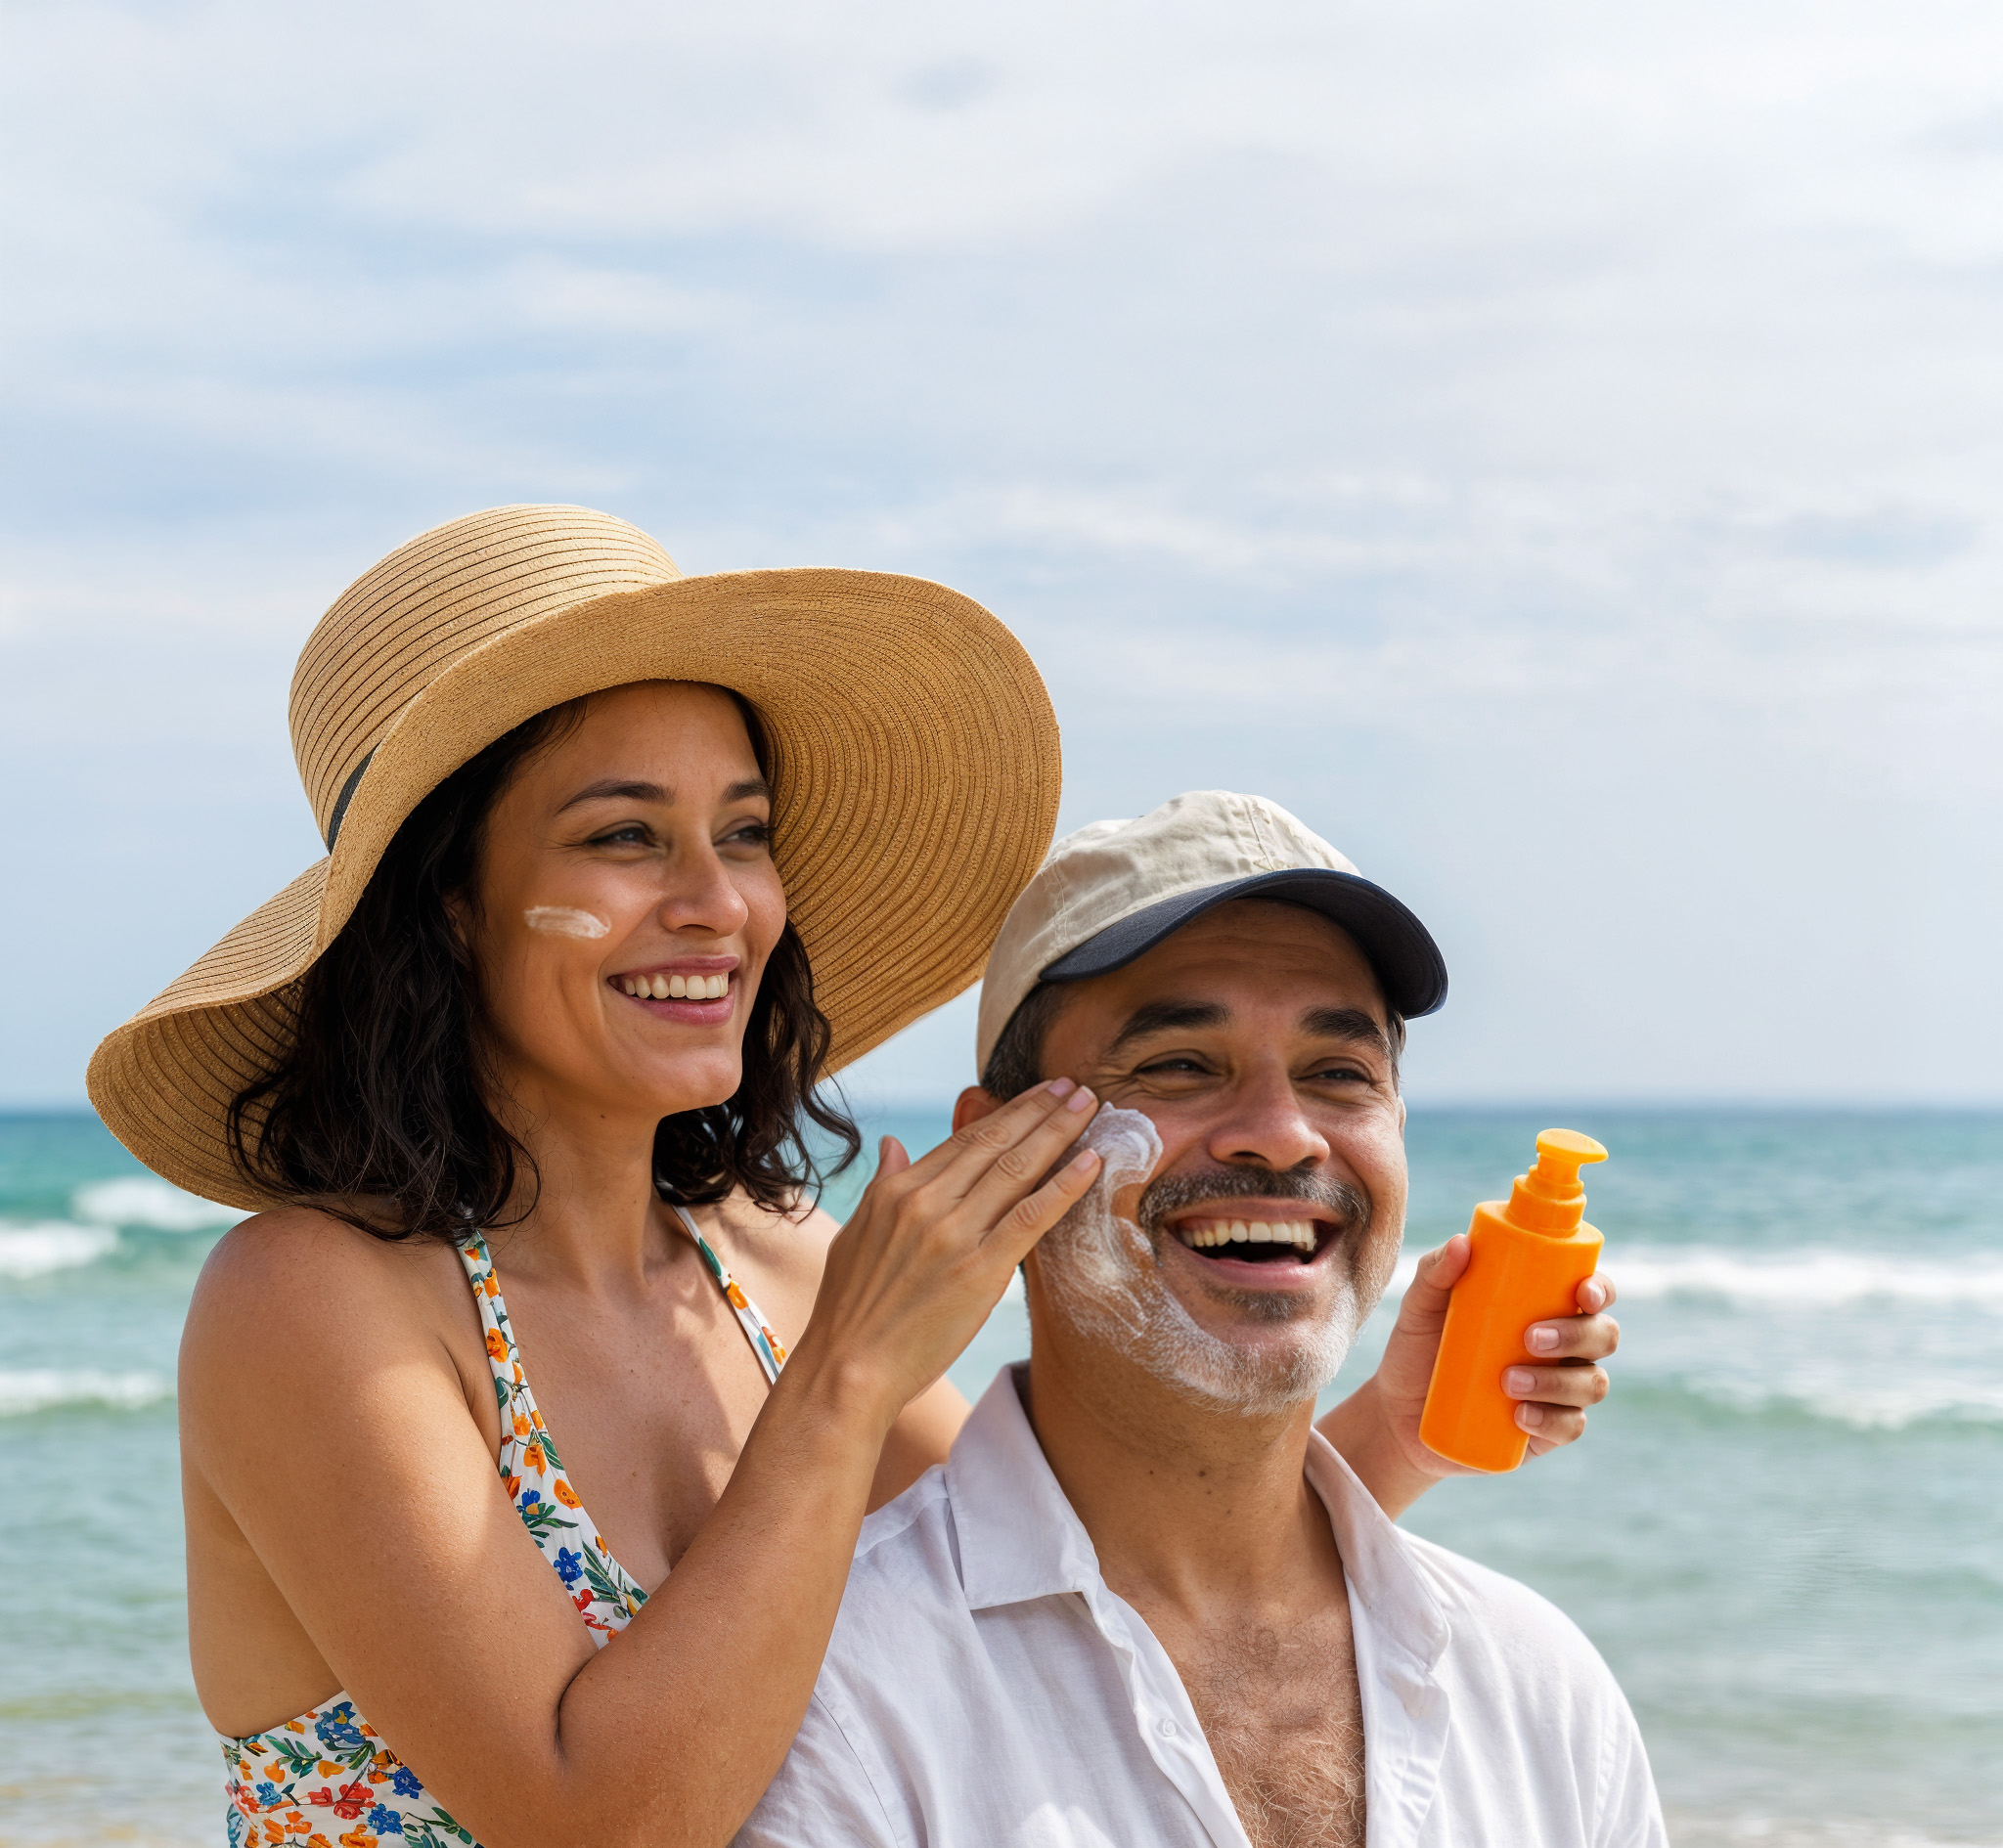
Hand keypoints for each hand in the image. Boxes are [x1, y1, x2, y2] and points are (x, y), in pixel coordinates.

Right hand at [785, 1079, 1102, 1431]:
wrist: (848, 1369)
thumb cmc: (849, 1312)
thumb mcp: (855, 1235)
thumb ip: (882, 1185)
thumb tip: (893, 1143)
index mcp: (897, 1191)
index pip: (965, 1139)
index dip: (1007, 1112)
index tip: (1038, 1094)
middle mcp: (926, 1202)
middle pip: (996, 1143)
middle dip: (1040, 1109)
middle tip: (1075, 1086)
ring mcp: (954, 1234)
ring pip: (1017, 1170)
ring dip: (1059, 1132)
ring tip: (1090, 1106)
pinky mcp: (980, 1271)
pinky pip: (1031, 1217)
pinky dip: (1064, 1186)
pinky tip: (1090, 1162)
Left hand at [1372, 1233, 1620, 1474]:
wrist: (1398, 1415)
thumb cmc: (1417, 1349)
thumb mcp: (1420, 1307)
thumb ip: (1435, 1271)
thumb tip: (1462, 1242)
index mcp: (1544, 1307)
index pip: (1590, 1293)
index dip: (1600, 1290)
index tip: (1581, 1293)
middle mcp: (1563, 1348)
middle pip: (1602, 1336)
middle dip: (1576, 1335)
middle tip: (1531, 1339)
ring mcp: (1557, 1391)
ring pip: (1592, 1383)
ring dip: (1559, 1382)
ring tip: (1509, 1381)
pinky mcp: (1545, 1431)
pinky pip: (1570, 1427)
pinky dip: (1553, 1421)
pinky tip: (1522, 1416)